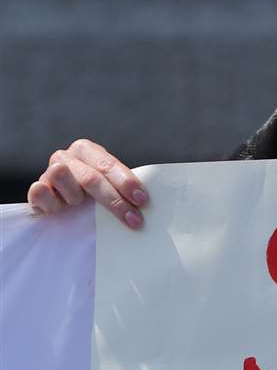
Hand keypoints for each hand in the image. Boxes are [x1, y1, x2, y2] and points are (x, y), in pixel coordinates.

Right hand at [27, 139, 147, 229]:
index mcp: (87, 150)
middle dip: (114, 200)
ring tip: (79, 206)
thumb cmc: (93, 196)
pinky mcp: (37, 189)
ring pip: (61, 175)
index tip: (143, 200)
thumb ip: (122, 189)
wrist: (63, 209)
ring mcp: (48, 171)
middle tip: (134, 219)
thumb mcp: (109, 186)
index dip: (126, 182)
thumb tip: (146, 204)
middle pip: (91, 177)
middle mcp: (67, 157)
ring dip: (75, 197)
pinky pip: (39, 192)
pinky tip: (60, 211)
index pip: (108, 164)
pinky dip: (52, 203)